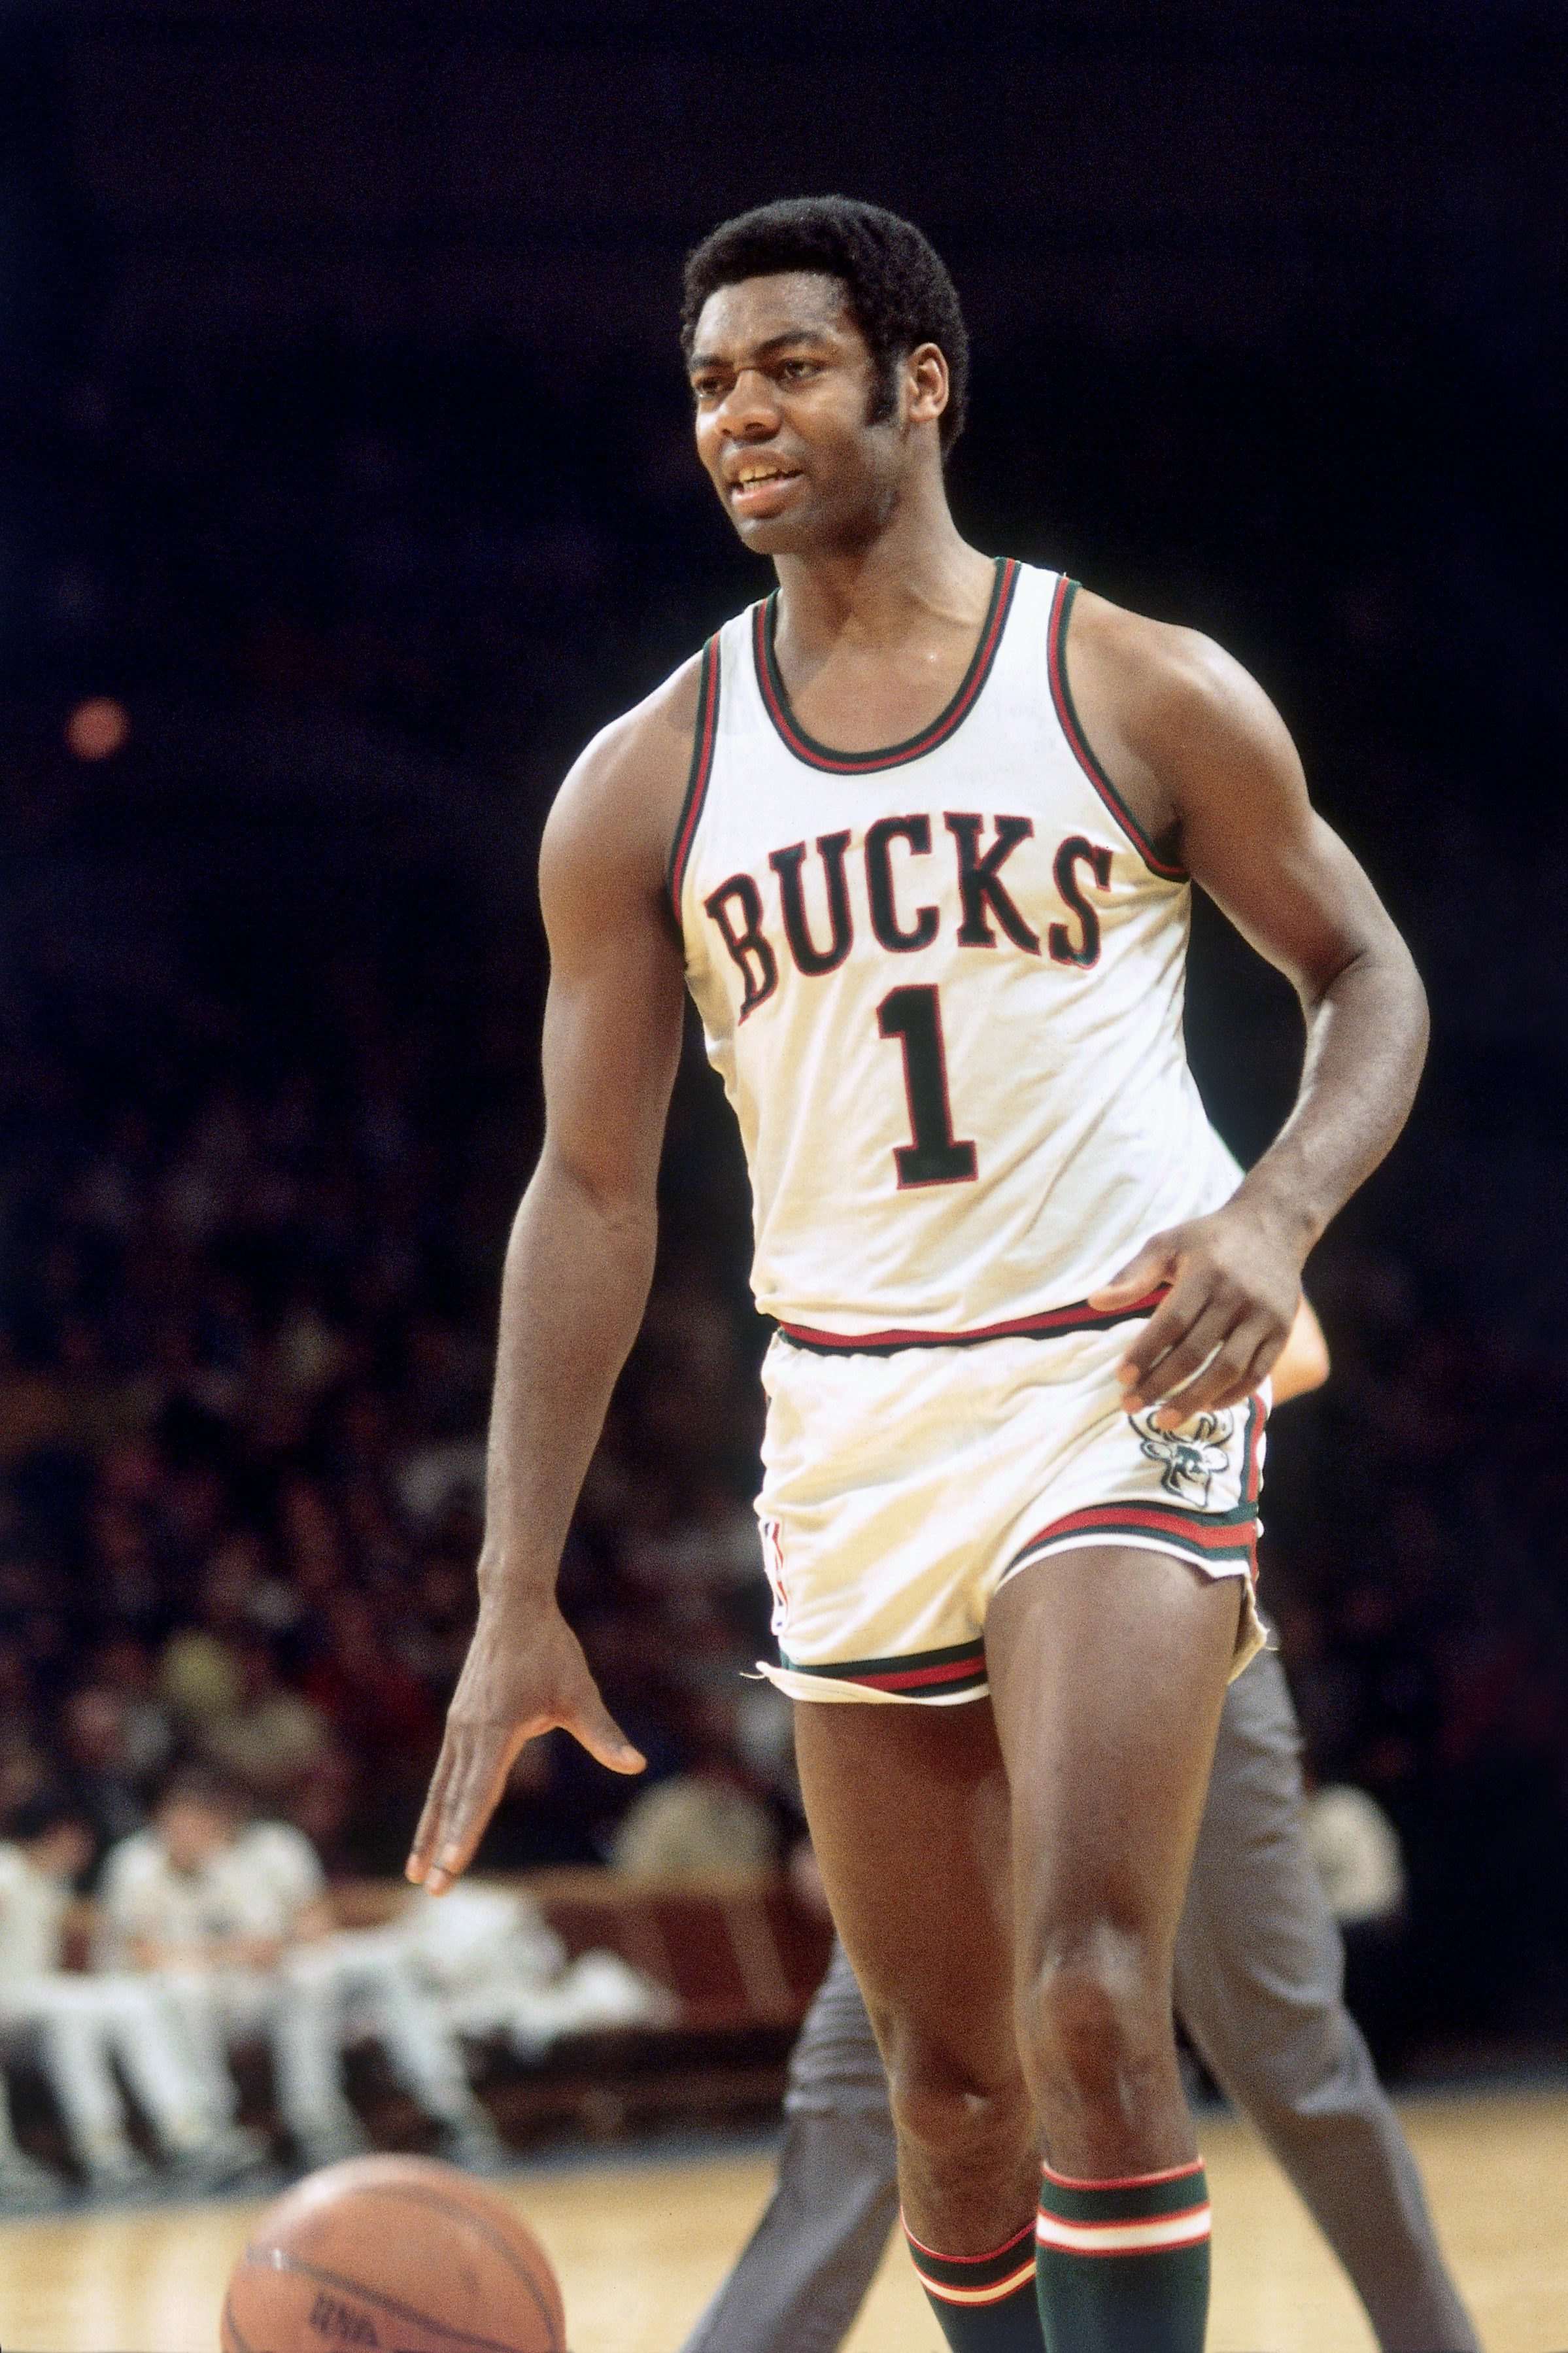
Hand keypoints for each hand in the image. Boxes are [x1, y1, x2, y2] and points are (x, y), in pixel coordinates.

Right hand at [406, 1599, 644, 1893]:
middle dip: (442, 1848)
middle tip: (431, 1891)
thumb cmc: (551, 1649)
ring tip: (415, 1873)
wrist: (513, 1607)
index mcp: (497, 1729)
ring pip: (441, 1790)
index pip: (479, 1792)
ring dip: (428, 1832)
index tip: (452, 1865)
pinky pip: (444, 1773)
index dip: (466, 1832)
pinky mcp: (459, 1721)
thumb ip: (603, 1734)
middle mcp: (470, 1732)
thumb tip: (636, 1765)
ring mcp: (459, 1727)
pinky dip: (435, 1804)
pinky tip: (431, 1826)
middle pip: (454, 1800)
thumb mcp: (581, 1692)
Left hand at [1088, 1204, 1300, 1428]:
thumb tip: (1095, 1302)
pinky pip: (1257, 1373)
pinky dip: (1231, 1395)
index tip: (1121, 1377)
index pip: (1171, 1322)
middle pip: (1196, 1352)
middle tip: (1131, 1406)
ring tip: (1164, 1420)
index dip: (1145, 1353)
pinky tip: (1205, 1406)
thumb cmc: (1209, 1239)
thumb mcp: (1168, 1243)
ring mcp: (1264, 1317)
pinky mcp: (1282, 1332)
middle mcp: (1238, 1296)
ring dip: (1194, 1399)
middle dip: (1161, 1384)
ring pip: (1228, 1369)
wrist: (1273, 1227)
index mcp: (1206, 1273)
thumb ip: (1132, 1274)